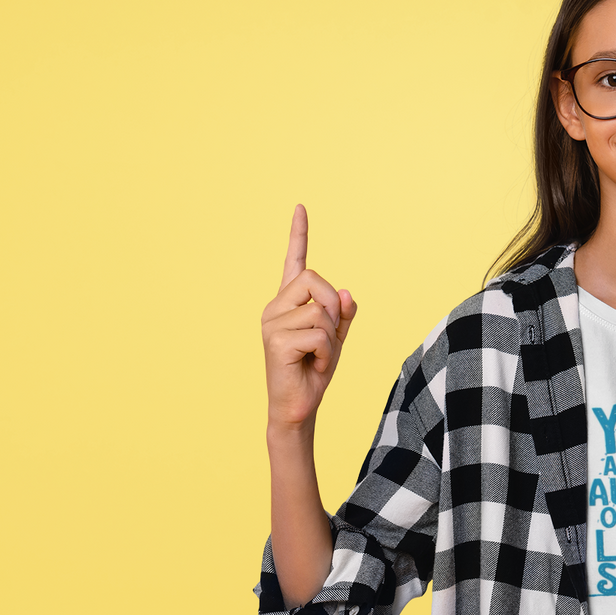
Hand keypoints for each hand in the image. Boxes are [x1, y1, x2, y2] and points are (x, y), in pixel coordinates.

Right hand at [261, 205, 356, 431]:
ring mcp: (271, 323)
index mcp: (287, 302)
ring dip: (331, 337)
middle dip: (333, 308)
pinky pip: (319, 334)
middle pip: (316, 280)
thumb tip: (344, 292)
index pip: (294, 262)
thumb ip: (343, 313)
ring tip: (315, 356)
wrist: (297, 408)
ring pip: (321, 311)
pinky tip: (312, 365)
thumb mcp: (336, 338)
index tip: (301, 207)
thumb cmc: (313, 371)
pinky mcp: (275, 341)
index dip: (298, 234)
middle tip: (327, 337)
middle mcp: (274, 307)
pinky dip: (326, 353)